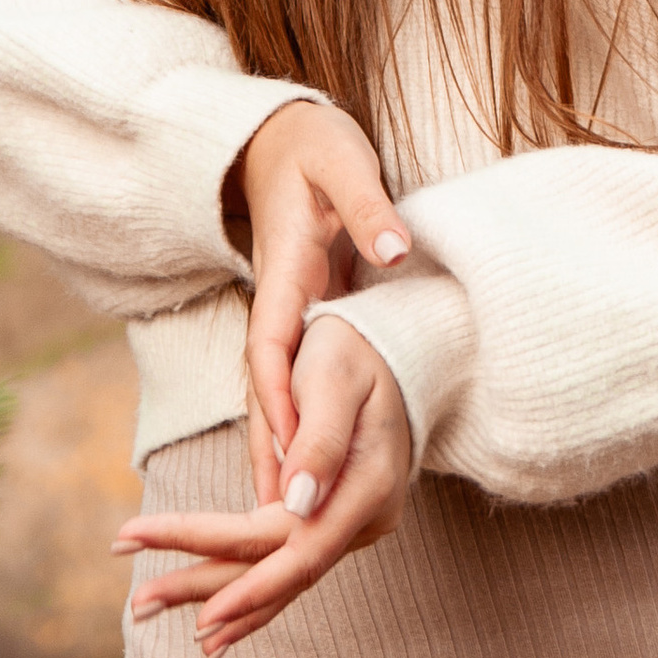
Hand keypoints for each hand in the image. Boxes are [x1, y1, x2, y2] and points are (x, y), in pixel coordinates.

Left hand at [115, 317, 411, 657]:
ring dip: (215, 596)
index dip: (245, 581)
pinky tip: (213, 621)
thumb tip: (295, 502)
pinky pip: (287, 563)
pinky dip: (248, 592)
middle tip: (138, 605)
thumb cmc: (357, 351)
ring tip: (148, 609)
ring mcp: (353, 525)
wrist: (400, 349)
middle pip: (280, 571)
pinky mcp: (335, 522)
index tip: (195, 613)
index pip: (294, 547)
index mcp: (367, 487)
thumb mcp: (336, 378)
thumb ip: (320, 439)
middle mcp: (364, 519)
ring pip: (280, 576)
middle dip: (205, 589)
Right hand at [229, 99, 410, 507]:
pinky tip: (302, 472)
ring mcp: (283, 313)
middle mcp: (276, 300)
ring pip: (273, 394)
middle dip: (269, 452)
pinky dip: (289, 430)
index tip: (290, 452)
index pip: (271, 346)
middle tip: (277, 519)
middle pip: (264, 388)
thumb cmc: (314, 147)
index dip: (279, 402)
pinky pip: (289, 384)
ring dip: (275, 453)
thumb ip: (369, 208)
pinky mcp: (295, 317)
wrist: (281, 135)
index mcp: (284, 270)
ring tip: (281, 523)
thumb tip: (393, 252)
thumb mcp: (343, 164)